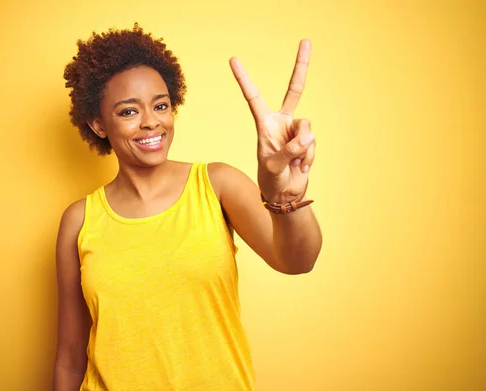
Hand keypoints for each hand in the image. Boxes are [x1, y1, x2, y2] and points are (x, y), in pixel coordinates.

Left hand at [230, 39, 314, 202]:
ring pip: (307, 128)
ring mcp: (296, 130)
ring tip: (293, 162)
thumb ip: (288, 151)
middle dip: (301, 66)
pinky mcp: (308, 141)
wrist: (284, 194)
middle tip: (306, 40)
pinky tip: (300, 166)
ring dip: (302, 148)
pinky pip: (313, 143)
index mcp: (264, 123)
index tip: (233, 59)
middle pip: (294, 90)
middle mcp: (281, 122)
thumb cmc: (270, 179)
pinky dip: (308, 156)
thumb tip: (307, 137)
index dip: (244, 78)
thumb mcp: (273, 166)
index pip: (253, 96)